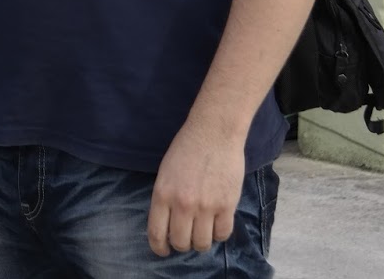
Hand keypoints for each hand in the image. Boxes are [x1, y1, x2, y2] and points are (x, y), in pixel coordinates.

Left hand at [146, 118, 245, 255]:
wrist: (213, 133)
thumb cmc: (185, 149)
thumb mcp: (164, 173)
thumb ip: (165, 199)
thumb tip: (168, 224)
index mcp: (162, 194)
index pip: (157, 233)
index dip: (159, 247)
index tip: (163, 250)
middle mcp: (182, 204)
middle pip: (181, 242)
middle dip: (182, 245)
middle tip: (185, 239)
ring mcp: (206, 206)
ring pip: (202, 243)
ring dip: (201, 242)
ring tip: (202, 232)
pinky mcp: (227, 205)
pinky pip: (223, 234)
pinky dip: (219, 234)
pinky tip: (217, 225)